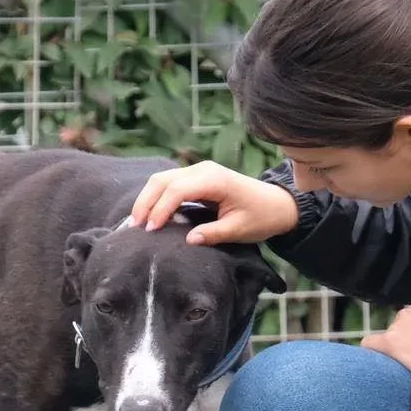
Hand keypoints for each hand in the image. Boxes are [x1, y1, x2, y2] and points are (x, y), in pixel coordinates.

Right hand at [130, 160, 300, 245]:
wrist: (276, 204)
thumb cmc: (260, 217)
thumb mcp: (239, 229)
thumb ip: (213, 234)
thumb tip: (188, 240)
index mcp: (214, 180)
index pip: (177, 189)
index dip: (160, 209)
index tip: (151, 230)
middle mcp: (203, 170)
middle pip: (163, 180)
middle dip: (146, 202)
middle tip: (134, 226)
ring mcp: (199, 171)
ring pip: (162, 179)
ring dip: (147, 199)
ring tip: (137, 222)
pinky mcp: (197, 178)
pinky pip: (169, 183)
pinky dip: (156, 197)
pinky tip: (149, 215)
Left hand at [360, 300, 410, 372]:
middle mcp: (407, 312)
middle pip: (399, 325)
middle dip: (405, 338)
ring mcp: (396, 327)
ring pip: (388, 337)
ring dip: (395, 348)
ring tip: (408, 363)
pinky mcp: (389, 343)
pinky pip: (370, 344)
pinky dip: (371, 351)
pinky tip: (374, 360)